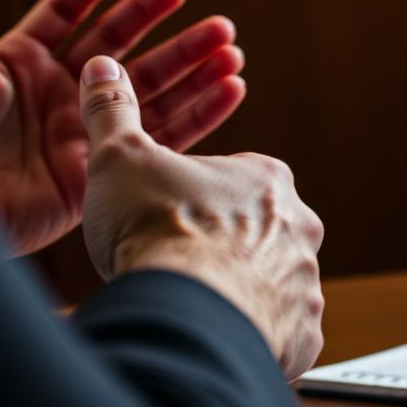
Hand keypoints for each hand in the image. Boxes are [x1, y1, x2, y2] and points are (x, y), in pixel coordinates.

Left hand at [0, 0, 247, 254]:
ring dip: (189, 65)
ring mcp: (81, 132)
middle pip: (120, 46)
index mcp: (19, 62)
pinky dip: (199, 115)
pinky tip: (229, 88)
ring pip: (149, 89)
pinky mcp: (102, 172)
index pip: (66, 12)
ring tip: (227, 42)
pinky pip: (160, 138)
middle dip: (157, 21)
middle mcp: (56, 93)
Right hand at [78, 55, 324, 380]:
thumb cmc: (156, 230)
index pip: (235, 180)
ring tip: (190, 306)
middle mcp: (298, 228)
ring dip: (237, 294)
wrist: (184, 312)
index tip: (168, 214)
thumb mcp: (120, 158)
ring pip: (269, 286)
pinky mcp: (300, 336)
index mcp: (266, 180)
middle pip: (257, 234)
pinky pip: (278, 335)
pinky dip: (250, 337)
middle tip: (178, 262)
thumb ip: (113, 113)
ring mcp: (304, 284)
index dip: (196, 198)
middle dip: (223, 247)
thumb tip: (103, 69)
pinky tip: (213, 336)